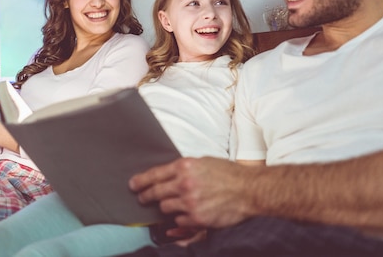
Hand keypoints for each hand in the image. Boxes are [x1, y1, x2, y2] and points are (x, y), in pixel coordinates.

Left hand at [129, 157, 252, 227]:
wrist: (249, 189)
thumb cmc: (229, 174)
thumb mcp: (203, 162)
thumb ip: (184, 169)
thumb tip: (167, 175)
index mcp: (185, 166)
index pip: (154, 174)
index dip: (141, 181)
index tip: (133, 185)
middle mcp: (184, 183)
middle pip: (155, 192)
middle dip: (146, 196)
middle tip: (142, 198)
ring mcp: (190, 202)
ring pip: (165, 208)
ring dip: (168, 207)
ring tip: (176, 204)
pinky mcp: (197, 218)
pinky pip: (179, 221)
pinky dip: (182, 218)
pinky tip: (191, 213)